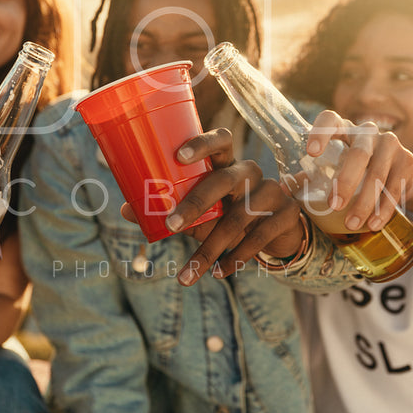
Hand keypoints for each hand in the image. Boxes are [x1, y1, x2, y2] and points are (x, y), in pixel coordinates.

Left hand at [126, 128, 306, 285]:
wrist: (277, 232)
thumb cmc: (228, 214)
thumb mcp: (202, 212)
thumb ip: (172, 208)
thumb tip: (126, 209)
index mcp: (228, 162)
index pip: (220, 139)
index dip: (201, 143)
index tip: (178, 156)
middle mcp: (250, 171)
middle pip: (224, 180)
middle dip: (196, 204)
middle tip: (171, 225)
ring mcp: (272, 191)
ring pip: (239, 217)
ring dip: (211, 247)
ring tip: (189, 272)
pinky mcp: (287, 214)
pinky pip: (259, 237)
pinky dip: (236, 258)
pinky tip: (220, 272)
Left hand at [305, 110, 412, 230]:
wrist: (391, 165)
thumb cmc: (349, 163)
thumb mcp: (331, 164)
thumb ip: (309, 174)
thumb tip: (282, 188)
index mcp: (343, 127)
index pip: (330, 119)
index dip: (320, 132)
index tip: (310, 152)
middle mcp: (367, 131)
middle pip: (359, 153)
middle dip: (346, 181)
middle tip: (334, 204)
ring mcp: (390, 144)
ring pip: (379, 173)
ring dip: (365, 202)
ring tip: (352, 223)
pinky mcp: (406, 160)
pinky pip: (396, 186)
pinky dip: (384, 208)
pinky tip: (373, 223)